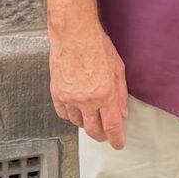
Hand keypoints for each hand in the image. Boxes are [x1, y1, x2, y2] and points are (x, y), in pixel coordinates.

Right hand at [49, 26, 128, 147]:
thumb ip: (121, 94)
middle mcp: (87, 99)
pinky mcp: (56, 93)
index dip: (116, 139)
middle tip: (105, 134)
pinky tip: (76, 109)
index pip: (112, 126)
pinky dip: (71, 115)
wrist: (74, 33)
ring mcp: (70, 98)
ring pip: (78, 123)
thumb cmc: (97, 45)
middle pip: (94, 130)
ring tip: (91, 116)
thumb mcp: (119, 68)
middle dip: (101, 135)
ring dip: (86, 123)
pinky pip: (63, 114)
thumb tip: (122, 113)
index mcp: (105, 93)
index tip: (118, 144)